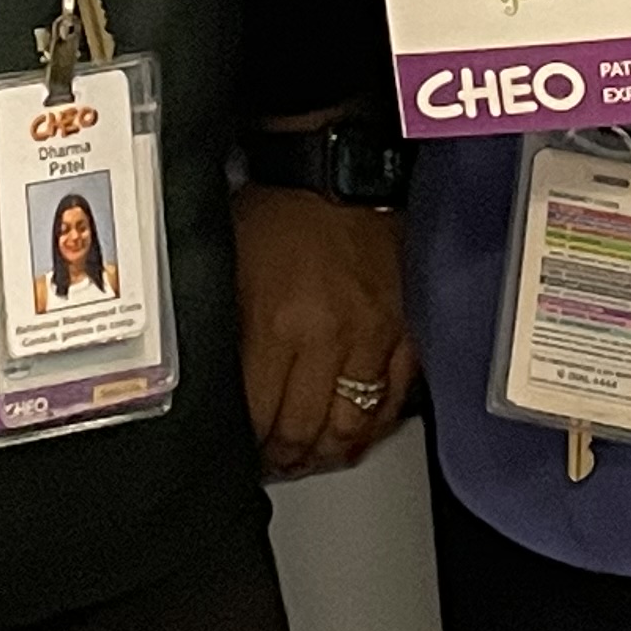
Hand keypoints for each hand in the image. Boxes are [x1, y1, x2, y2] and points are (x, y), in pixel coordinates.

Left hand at [232, 180, 416, 475]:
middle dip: (285, 457)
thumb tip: (223, 384)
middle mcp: (327, 338)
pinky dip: (376, 426)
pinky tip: (357, 432)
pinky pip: (395, 400)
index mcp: (277, 324)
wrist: (336, 169)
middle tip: (275, 461)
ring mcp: (373, 338)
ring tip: (313, 456)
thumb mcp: (232, 266)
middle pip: (305, 431)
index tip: (243, 450)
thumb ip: (232, 332)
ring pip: (353, 428)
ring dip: (329, 452)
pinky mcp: (406, 332)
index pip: (259, 414)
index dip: (248, 443)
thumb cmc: (281, 208)